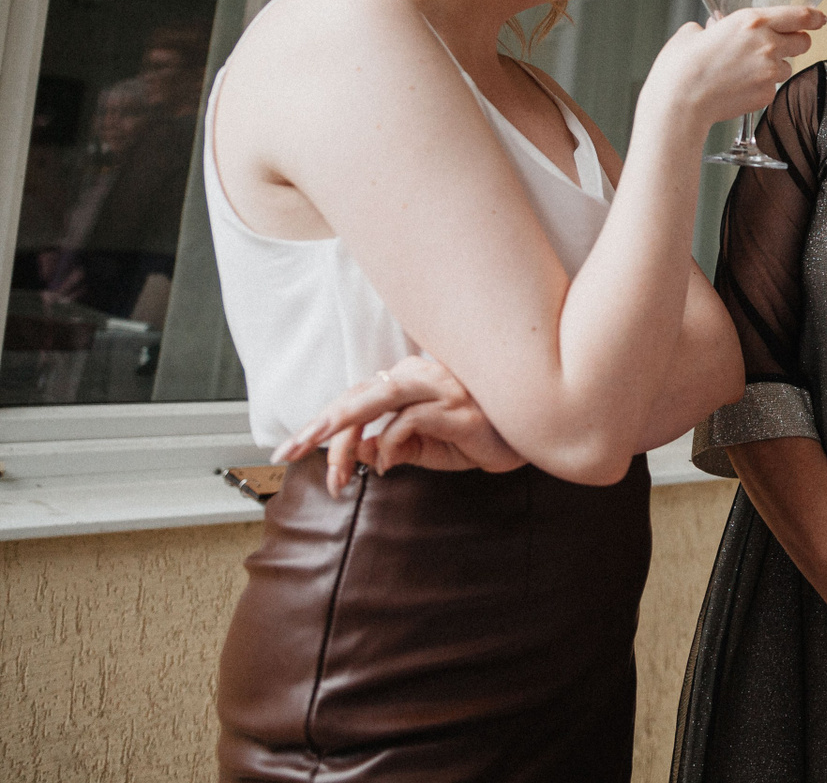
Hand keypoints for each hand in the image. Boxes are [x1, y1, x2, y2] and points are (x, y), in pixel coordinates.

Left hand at [272, 355, 524, 496]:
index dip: (321, 425)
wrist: (524, 438)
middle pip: (356, 395)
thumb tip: (348, 453)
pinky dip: (388, 446)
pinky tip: (383, 468)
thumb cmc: (472, 438)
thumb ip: (386, 445)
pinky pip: (407, 422)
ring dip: (341, 429)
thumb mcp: (420, 446)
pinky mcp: (454, 405)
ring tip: (321, 458)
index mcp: (407, 379)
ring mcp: (438, 386)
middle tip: (287, 451)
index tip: (292, 451)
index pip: (354, 397)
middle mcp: (419, 374)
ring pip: (376, 398)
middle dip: (318, 425)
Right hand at [640, 6, 825, 128]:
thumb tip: (708, 30)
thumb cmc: (681, 68)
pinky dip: (762, 87)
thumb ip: (709, 27)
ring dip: (776, 67)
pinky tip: (740, 87)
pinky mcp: (766, 94)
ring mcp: (769, 71)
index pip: (798, 15)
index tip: (819, 17)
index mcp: (751, 21)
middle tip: (784, 44)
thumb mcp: (692, 33)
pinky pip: (773, 88)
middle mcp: (767, 44)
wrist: (680, 103)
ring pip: (787, 67)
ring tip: (748, 71)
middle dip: (797, 42)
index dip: (814, 16)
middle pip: (803, 42)